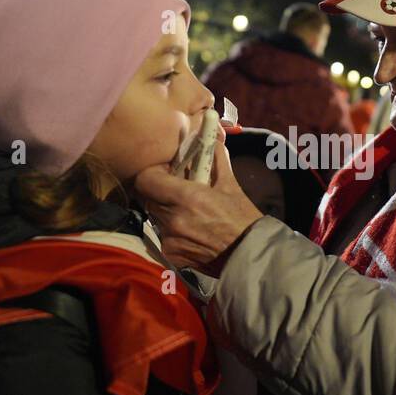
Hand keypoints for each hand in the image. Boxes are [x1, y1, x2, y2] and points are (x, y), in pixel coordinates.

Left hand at [134, 140, 264, 274]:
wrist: (250, 255)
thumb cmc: (242, 218)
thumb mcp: (230, 184)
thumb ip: (215, 158)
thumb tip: (209, 139)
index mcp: (186, 197)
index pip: (145, 179)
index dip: (152, 173)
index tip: (165, 171)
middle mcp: (172, 219)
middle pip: (148, 197)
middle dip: (159, 190)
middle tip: (177, 189)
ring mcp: (169, 240)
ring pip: (156, 216)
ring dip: (166, 210)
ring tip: (189, 211)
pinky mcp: (171, 254)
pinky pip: (163, 234)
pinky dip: (173, 230)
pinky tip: (192, 230)